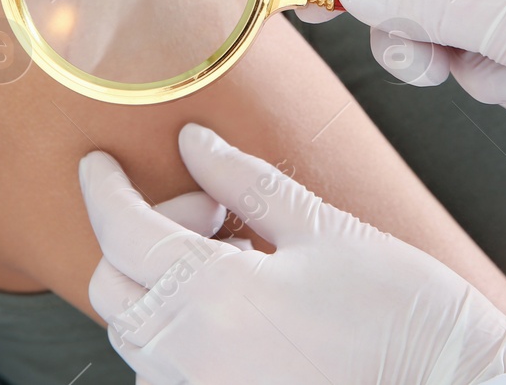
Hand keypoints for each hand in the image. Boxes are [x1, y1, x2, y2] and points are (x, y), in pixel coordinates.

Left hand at [79, 124, 505, 384]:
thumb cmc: (405, 316)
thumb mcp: (323, 230)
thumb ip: (246, 184)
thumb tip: (196, 143)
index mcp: (213, 299)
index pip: (120, 230)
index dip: (104, 187)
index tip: (100, 163)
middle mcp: (192, 360)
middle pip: (114, 285)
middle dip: (140, 235)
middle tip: (208, 209)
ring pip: (138, 332)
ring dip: (162, 286)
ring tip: (238, 259)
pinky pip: (170, 370)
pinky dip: (182, 331)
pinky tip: (240, 308)